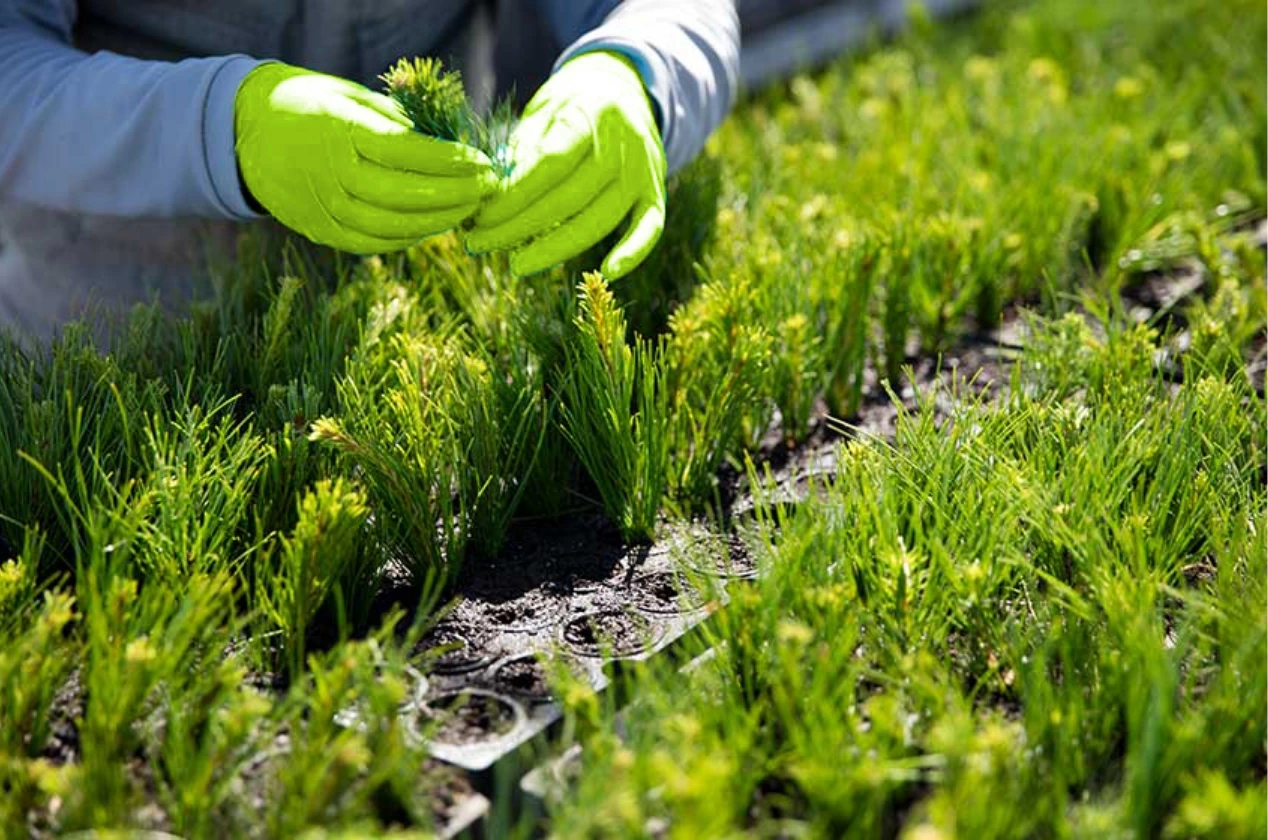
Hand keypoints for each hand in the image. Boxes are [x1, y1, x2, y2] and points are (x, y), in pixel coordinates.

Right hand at [234, 63, 493, 253]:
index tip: (482, 162)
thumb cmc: (312, 107)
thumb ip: (400, 120)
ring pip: (392, 225)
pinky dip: (408, 238)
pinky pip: (372, 243)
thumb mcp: (353, 97)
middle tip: (486, 189)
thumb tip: (454, 144)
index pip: (406, 150)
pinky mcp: (320, 230)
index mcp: (340, 129)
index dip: (450, 161)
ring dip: (438, 221)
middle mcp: (331, 171)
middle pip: (405, 193)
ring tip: (466, 209)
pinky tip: (433, 226)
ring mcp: (324, 205)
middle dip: (454, 194)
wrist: (246, 134)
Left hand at [464, 51, 666, 278]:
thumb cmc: (570, 107)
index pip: (549, 165)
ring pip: (600, 221)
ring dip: (555, 249)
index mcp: (590, 115)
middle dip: (519, 227)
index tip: (480, 217)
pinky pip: (650, 228)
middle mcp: (622, 144)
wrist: (623, 90)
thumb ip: (522, 152)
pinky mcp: (655, 192)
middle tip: (480, 243)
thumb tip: (492, 199)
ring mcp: (643, 171)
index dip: (513, 196)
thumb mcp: (543, 112)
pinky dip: (634, 253)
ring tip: (517, 264)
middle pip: (569, 199)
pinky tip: (607, 272)